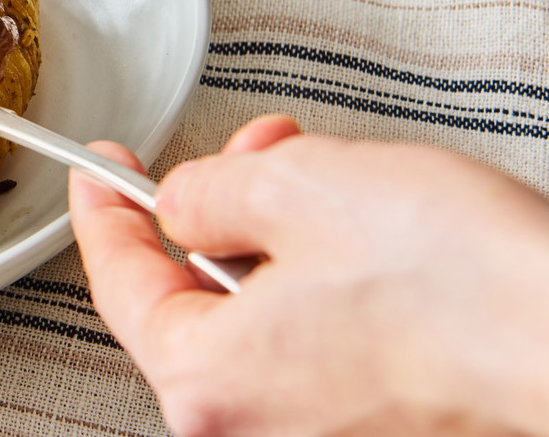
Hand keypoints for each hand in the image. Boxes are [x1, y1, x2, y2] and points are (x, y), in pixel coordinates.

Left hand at [70, 117, 548, 434]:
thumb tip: (183, 205)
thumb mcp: (293, 188)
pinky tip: (362, 237)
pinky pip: (311, 343)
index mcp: (208, 384)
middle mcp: (252, 432)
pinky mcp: (374, 427)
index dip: (104, 211)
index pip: (118, 284)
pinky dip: (319, 282)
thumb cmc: (462, 281)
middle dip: (217, 208)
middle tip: (250, 152)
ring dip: (277, 236)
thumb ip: (204, 192)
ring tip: (330, 181)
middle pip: (189, 299)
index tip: (97, 172)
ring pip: (256, 314)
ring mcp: (316, 436)